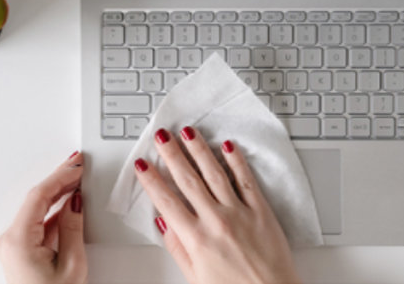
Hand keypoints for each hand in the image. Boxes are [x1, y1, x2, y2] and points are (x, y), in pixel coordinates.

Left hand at [0, 152, 86, 283]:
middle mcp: (11, 239)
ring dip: (59, 194)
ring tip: (79, 180)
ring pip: (39, 209)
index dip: (60, 176)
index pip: (40, 196)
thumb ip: (73, 227)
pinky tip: (71, 203)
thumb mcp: (72, 264)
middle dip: (60, 180)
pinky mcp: (22, 249)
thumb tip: (76, 202)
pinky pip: (40, 222)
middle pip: (37, 199)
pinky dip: (57, 210)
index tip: (77, 165)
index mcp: (19, 239)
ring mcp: (15, 244)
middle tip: (79, 165)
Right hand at [134, 127, 301, 283]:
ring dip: (199, 150)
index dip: (151, 179)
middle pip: (188, 180)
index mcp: (197, 238)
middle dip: (172, 154)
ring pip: (214, 174)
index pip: (167, 201)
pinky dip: (237, 161)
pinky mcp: (261, 210)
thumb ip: (178, 247)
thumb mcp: (195, 276)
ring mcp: (240, 212)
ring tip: (188, 133)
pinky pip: (246, 180)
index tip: (143, 164)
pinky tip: (227, 146)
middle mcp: (216, 220)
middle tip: (162, 136)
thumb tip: (163, 222)